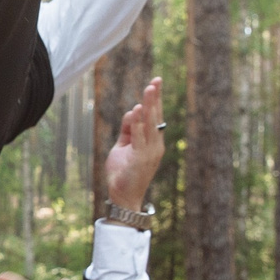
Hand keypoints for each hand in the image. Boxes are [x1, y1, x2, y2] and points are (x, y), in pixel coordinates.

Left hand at [103, 78, 164, 212]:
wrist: (123, 197)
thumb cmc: (123, 173)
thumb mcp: (123, 146)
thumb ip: (127, 129)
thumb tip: (131, 111)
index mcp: (153, 142)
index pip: (155, 116)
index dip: (155, 100)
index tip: (155, 82)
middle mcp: (155, 145)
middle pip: (155, 117)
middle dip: (154, 99)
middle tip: (155, 81)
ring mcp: (149, 152)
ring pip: (149, 125)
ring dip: (148, 106)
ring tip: (148, 90)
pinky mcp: (140, 159)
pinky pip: (139, 138)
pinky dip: (137, 124)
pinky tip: (136, 110)